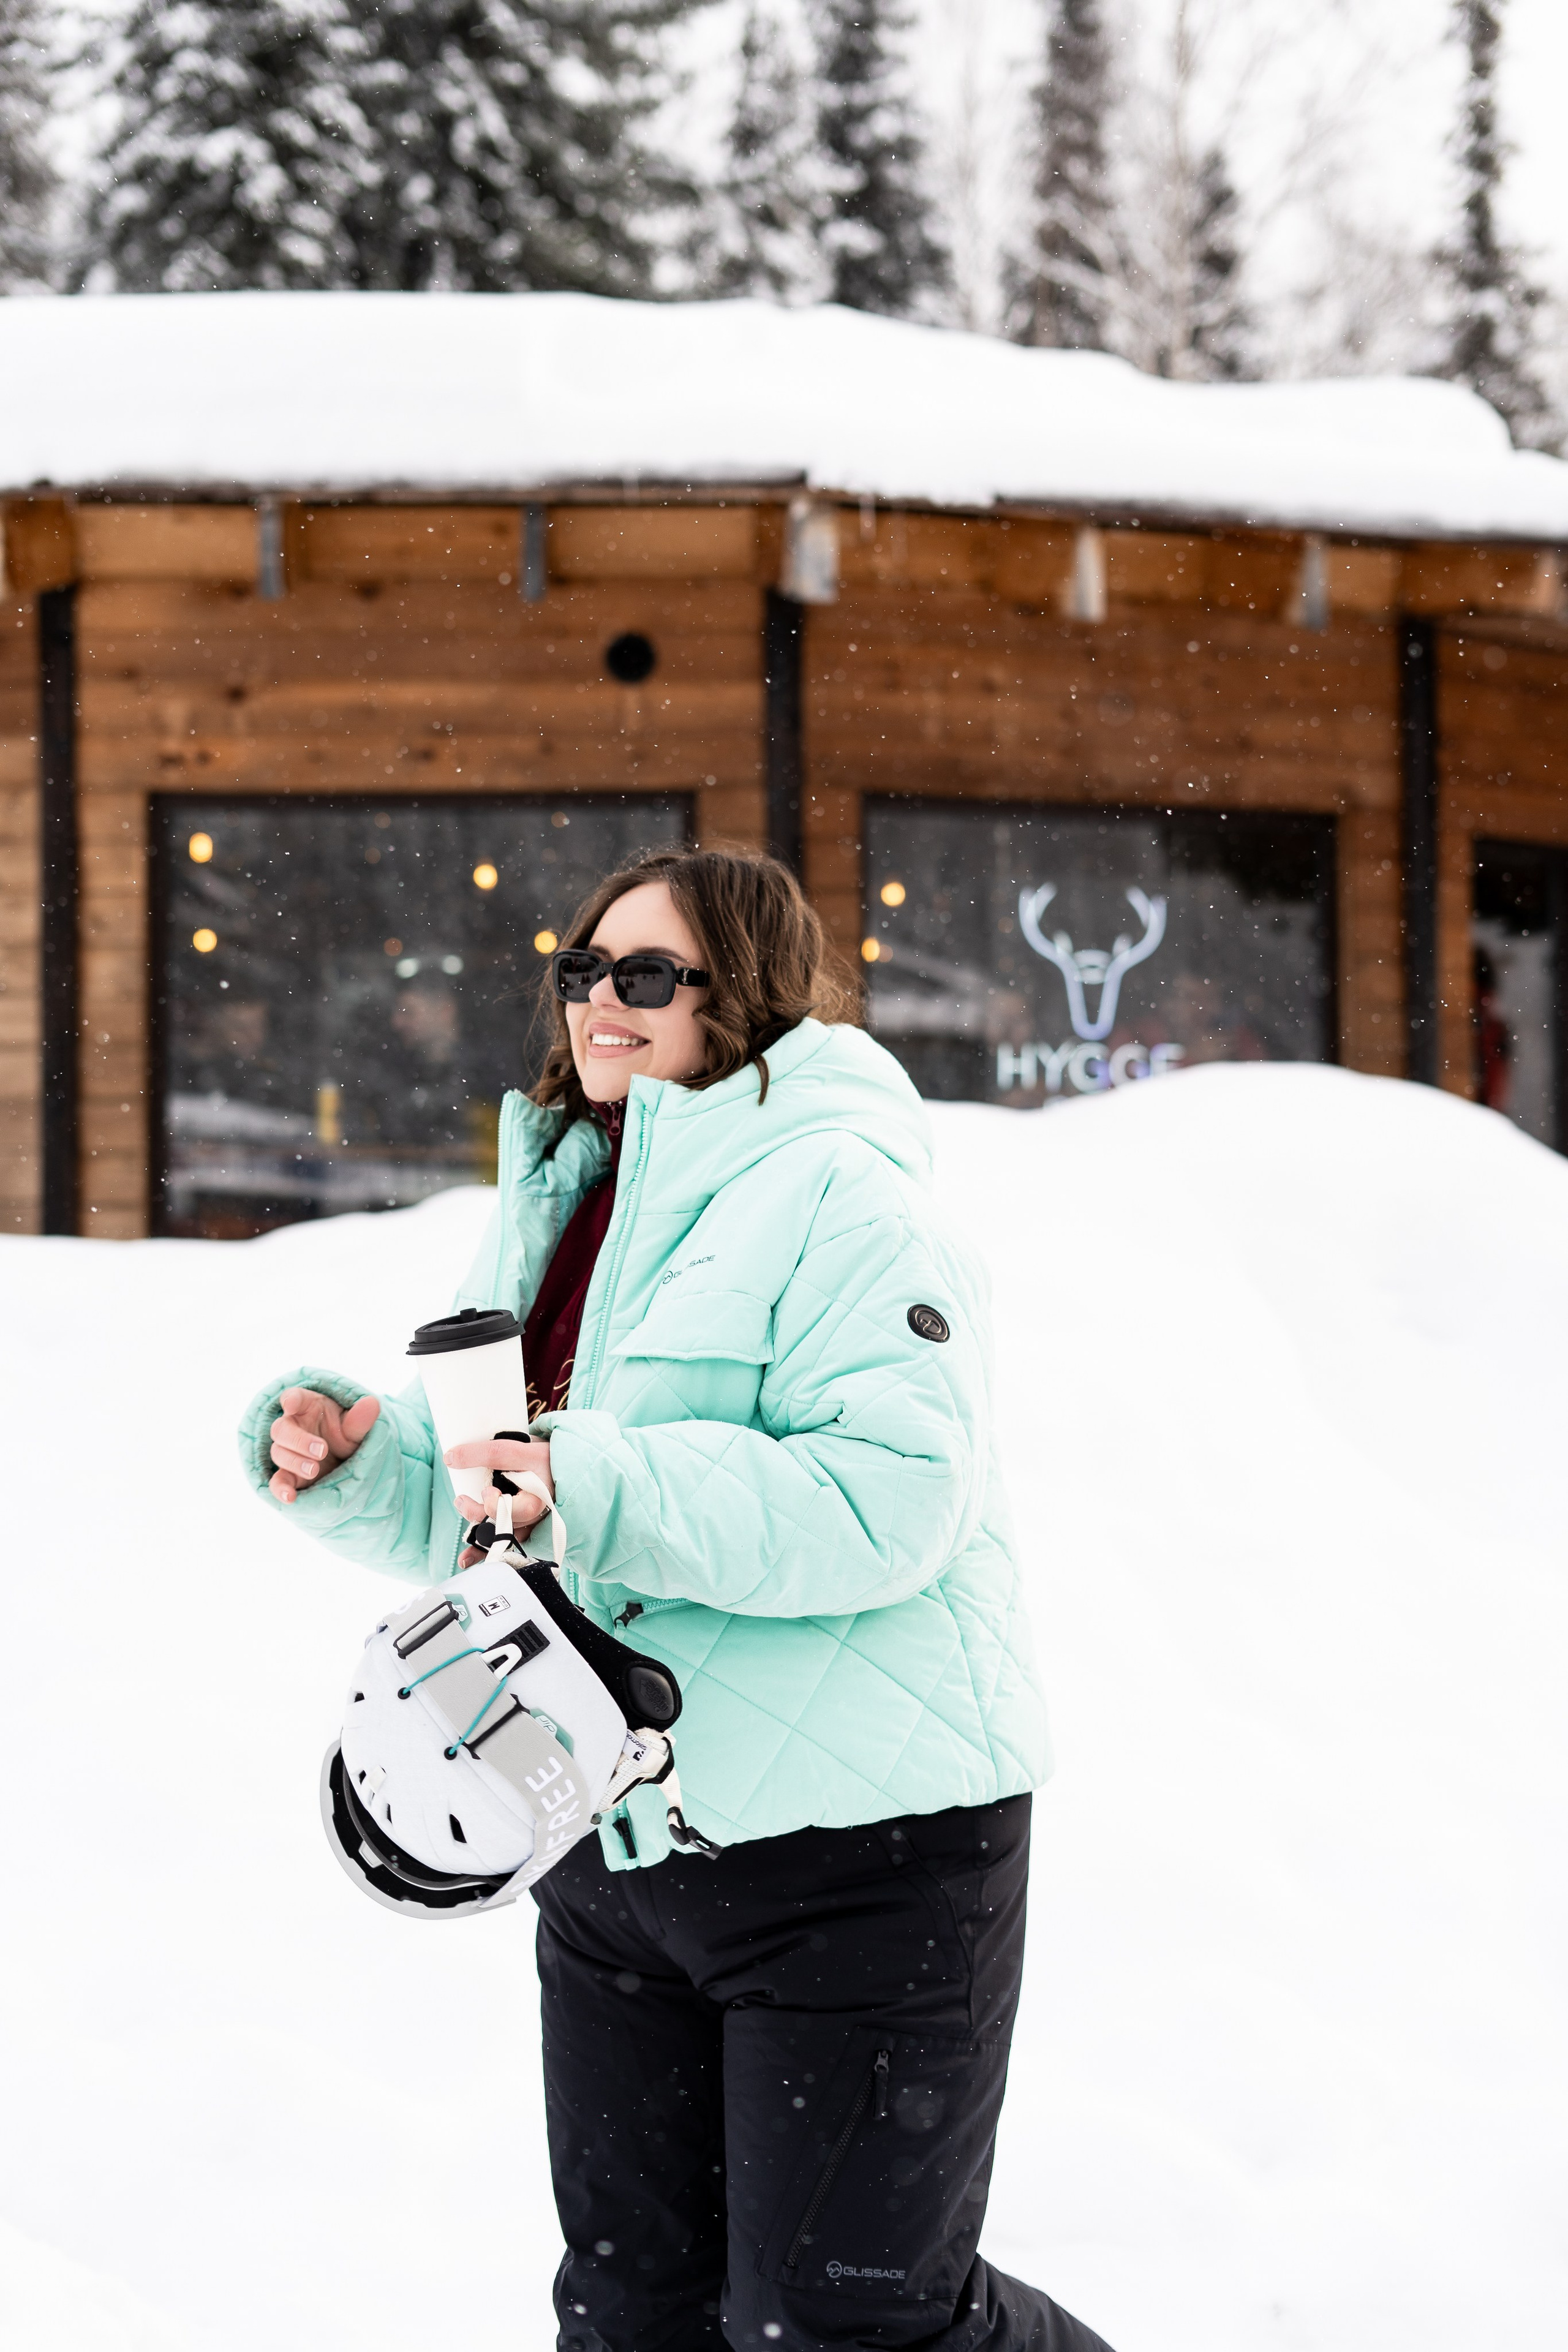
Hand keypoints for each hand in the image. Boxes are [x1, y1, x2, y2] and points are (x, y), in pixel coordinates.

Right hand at [269, 1386, 380, 1504]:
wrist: (345, 1458)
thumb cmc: (346, 1433)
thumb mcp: (356, 1427)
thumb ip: (360, 1418)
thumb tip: (372, 1403)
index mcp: (307, 1407)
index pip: (293, 1397)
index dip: (290, 1400)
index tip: (291, 1405)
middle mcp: (292, 1426)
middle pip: (281, 1429)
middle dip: (299, 1440)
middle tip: (322, 1451)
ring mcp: (288, 1451)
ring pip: (278, 1453)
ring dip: (294, 1462)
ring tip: (314, 1470)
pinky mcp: (288, 1474)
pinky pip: (277, 1480)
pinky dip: (280, 1489)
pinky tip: (290, 1497)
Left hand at [444, 1435, 553, 1560]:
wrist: (561, 1466)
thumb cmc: (543, 1458)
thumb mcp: (518, 1450)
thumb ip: (487, 1453)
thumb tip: (449, 1458)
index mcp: (536, 1503)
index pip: (510, 1512)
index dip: (492, 1504)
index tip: (487, 1489)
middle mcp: (533, 1520)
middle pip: (500, 1527)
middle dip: (475, 1515)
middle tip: (461, 1499)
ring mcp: (527, 1526)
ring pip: (499, 1538)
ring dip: (476, 1536)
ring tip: (459, 1519)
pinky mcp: (522, 1528)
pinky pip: (502, 1543)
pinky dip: (482, 1551)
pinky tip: (465, 1559)